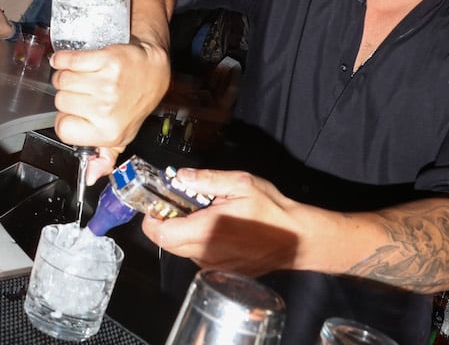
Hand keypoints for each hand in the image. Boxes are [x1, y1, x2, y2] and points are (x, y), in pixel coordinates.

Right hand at [49, 39, 170, 182]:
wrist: (152, 72)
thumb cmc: (134, 102)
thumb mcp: (121, 135)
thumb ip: (104, 158)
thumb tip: (90, 177)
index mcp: (108, 132)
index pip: (63, 129)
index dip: (65, 119)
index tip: (74, 113)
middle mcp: (107, 110)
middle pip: (61, 102)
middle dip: (67, 95)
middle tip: (83, 93)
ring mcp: (107, 84)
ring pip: (62, 80)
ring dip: (66, 76)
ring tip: (81, 78)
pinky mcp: (106, 61)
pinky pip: (69, 60)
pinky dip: (64, 59)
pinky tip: (69, 61)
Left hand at [141, 168, 303, 276]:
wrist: (297, 239)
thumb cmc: (271, 210)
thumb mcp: (240, 183)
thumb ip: (206, 179)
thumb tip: (180, 176)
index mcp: (206, 230)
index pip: (160, 233)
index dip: (151, 219)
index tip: (156, 205)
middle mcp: (206, 253)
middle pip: (166, 243)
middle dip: (165, 223)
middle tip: (179, 204)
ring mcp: (213, 266)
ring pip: (181, 250)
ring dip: (182, 232)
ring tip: (202, 215)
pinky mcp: (220, 272)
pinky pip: (196, 257)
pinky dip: (196, 242)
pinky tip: (214, 228)